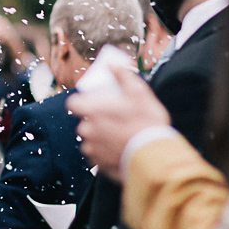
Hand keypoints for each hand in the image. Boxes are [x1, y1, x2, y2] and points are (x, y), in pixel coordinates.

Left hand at [66, 65, 169, 180]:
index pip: (73, 103)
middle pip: (84, 122)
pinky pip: (98, 157)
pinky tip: (121, 150)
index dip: (82, 102)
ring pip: (91, 140)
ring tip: (121, 136)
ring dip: (101, 138)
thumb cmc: (147, 123)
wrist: (155, 156)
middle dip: (96, 121)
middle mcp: (87, 130)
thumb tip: (111, 63)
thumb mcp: (139, 92)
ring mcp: (92, 149)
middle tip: (116, 120)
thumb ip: (122, 75)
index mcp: (92, 111)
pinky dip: (106, 153)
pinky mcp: (99, 165)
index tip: (95, 104)